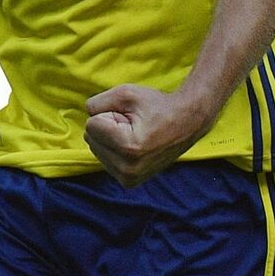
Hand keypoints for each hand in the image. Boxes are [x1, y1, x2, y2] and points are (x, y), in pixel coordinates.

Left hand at [84, 84, 213, 186]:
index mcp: (128, 147)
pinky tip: (134, 147)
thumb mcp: (126, 93)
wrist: (187, 123)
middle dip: (108, 127)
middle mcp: (127, 169)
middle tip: (134, 124)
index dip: (110, 114)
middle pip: (91, 139)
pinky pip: (105, 160)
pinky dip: (115, 150)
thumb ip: (97, 102)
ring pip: (96, 150)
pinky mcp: (130, 182)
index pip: (91, 125)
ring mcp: (129, 178)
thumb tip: (86, 117)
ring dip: (111, 139)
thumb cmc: (158, 105)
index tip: (132, 116)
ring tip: (136, 134)